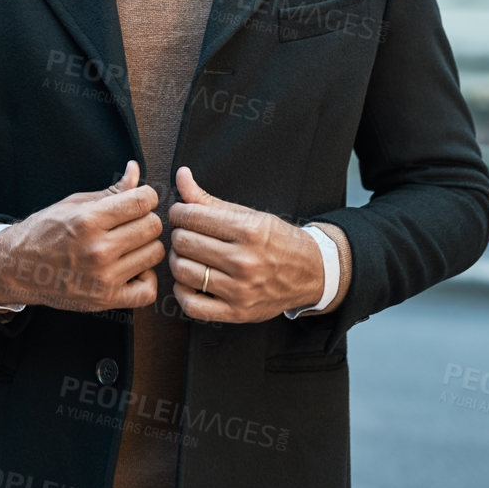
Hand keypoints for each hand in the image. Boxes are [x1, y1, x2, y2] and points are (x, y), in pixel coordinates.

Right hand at [0, 160, 163, 312]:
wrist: (19, 268)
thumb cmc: (45, 232)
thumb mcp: (74, 203)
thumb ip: (111, 190)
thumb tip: (135, 170)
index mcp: (89, 219)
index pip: (142, 201)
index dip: (146, 196)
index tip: (140, 199)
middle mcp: (98, 249)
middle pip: (152, 226)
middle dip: (146, 219)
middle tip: (132, 222)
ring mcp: (103, 277)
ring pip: (154, 254)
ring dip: (146, 246)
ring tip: (131, 245)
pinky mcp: (106, 299)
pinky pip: (148, 290)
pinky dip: (146, 279)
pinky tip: (133, 269)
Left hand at [168, 165, 324, 321]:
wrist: (310, 273)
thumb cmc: (276, 240)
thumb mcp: (248, 214)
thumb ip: (208, 199)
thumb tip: (181, 175)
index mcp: (248, 231)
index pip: (191, 217)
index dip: (178, 212)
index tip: (181, 214)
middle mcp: (244, 261)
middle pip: (184, 243)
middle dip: (178, 234)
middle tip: (185, 233)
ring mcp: (240, 290)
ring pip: (183, 271)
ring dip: (177, 260)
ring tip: (186, 255)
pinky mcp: (237, 312)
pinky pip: (192, 305)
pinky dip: (182, 291)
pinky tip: (189, 280)